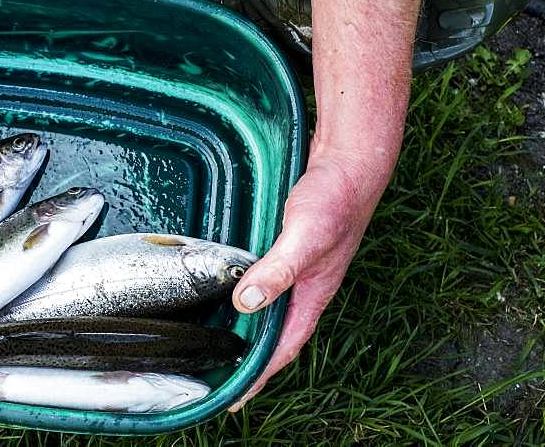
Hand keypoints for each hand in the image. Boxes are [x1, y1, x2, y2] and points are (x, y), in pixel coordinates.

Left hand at [227, 142, 393, 410]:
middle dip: (248, 360)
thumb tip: (247, 303)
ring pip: (267, 309)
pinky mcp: (288, 249)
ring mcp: (298, 269)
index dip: (258, 377)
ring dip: (244, 328)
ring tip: (213, 343)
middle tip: (214, 376)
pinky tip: (226, 290)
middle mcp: (305, 288)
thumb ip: (277, 270)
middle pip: (273, 335)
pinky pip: (264, 281)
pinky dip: (246, 294)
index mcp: (312, 295)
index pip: (281, 349)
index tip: (233, 401)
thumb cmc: (335, 199)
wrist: (350, 162)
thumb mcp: (304, 237)